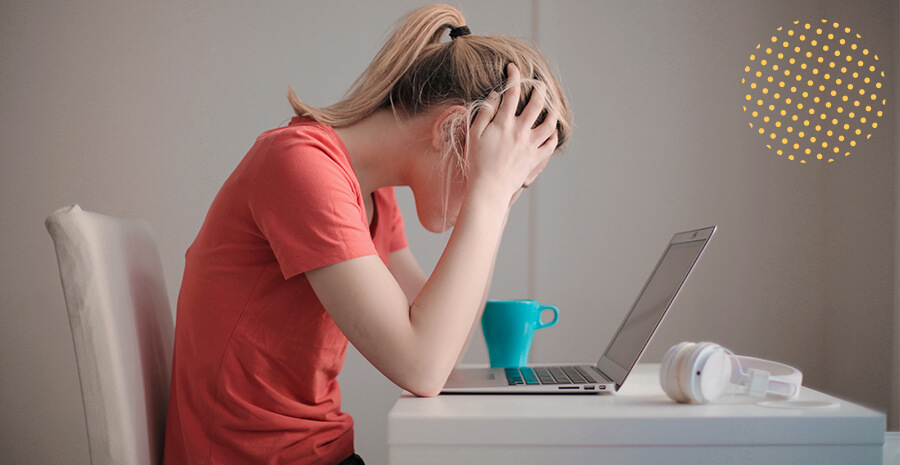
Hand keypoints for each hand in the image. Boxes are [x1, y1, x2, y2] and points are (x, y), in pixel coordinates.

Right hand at [466, 63, 558, 204]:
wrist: (489, 188)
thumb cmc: (477, 162)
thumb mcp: (474, 134)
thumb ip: (485, 113)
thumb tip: (496, 96)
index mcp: (504, 123)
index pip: (512, 92)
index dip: (514, 76)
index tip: (513, 67)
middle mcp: (521, 131)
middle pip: (537, 103)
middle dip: (539, 88)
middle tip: (539, 83)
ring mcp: (531, 145)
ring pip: (550, 122)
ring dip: (552, 110)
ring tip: (551, 104)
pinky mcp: (535, 158)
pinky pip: (551, 144)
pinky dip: (554, 134)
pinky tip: (552, 129)